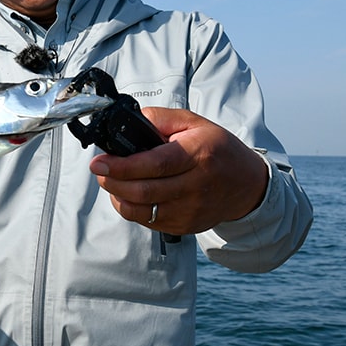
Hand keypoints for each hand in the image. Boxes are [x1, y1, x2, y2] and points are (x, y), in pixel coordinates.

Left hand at [89, 108, 267, 234]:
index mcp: (198, 155)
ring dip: (118, 197)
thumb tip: (130, 123)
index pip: (155, 164)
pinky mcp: (185, 226)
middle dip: (113, 182)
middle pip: (144, 191)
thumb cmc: (217, 149)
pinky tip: (128, 195)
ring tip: (111, 182)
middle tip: (100, 171)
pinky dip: (131, 209)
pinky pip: (148, 221)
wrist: (246, 184)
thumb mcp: (194, 123)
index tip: (99, 162)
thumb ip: (160, 119)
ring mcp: (190, 210)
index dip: (122, 166)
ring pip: (142, 211)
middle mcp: (195, 186)